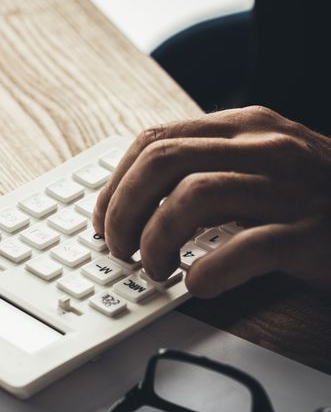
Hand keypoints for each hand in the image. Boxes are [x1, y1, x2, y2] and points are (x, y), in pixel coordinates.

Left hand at [92, 106, 330, 297]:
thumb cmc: (325, 198)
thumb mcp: (269, 163)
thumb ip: (215, 165)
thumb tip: (142, 195)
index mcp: (248, 127)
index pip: (156, 139)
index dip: (117, 182)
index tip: (103, 218)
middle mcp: (265, 148)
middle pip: (163, 162)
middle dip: (123, 208)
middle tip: (117, 248)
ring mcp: (289, 189)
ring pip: (192, 199)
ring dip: (156, 240)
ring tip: (155, 270)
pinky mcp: (311, 234)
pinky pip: (244, 248)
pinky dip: (208, 271)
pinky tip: (199, 284)